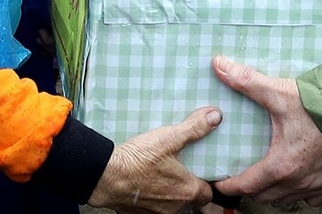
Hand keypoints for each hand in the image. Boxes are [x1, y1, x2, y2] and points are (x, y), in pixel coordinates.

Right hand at [88, 106, 219, 213]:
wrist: (106, 176)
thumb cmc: (137, 160)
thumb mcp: (169, 138)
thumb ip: (194, 128)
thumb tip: (215, 117)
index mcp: (187, 190)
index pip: (207, 193)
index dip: (206, 182)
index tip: (202, 171)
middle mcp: (175, 207)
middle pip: (189, 201)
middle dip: (187, 188)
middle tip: (180, 171)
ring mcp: (156, 213)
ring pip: (170, 206)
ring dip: (168, 193)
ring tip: (160, 174)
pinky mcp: (138, 213)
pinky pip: (151, 207)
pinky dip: (150, 197)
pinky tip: (143, 182)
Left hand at [211, 57, 321, 205]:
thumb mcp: (280, 93)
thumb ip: (246, 81)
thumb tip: (219, 66)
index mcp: (280, 165)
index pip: (246, 185)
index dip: (230, 185)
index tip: (220, 182)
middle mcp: (298, 182)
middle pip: (265, 197)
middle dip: (250, 190)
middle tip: (241, 178)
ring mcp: (317, 185)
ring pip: (287, 200)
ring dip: (274, 192)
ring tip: (267, 179)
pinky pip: (313, 198)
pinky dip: (302, 193)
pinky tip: (299, 181)